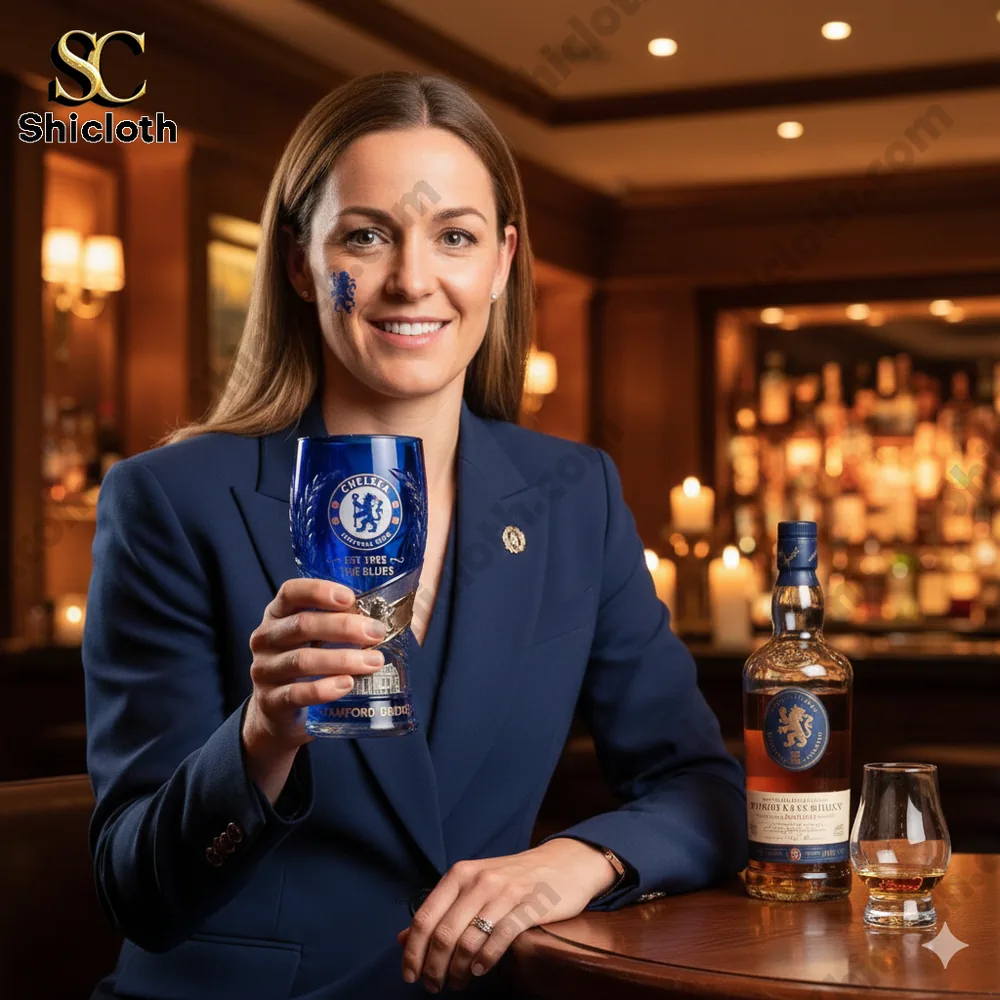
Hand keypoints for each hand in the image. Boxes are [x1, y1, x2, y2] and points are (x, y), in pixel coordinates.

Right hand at [241, 578, 386, 800]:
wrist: (278, 713)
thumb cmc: (308, 666)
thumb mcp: (316, 640)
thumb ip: (342, 624)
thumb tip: (394, 616)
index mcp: (278, 614)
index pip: (291, 592)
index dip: (319, 591)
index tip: (350, 597)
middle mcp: (266, 638)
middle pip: (302, 625)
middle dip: (344, 627)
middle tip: (376, 633)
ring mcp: (264, 671)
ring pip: (302, 660)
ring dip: (342, 659)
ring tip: (373, 662)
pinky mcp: (270, 702)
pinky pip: (297, 693)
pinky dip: (324, 689)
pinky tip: (347, 685)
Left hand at [396, 838, 618, 991]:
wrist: (562, 864)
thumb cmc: (513, 879)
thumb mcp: (472, 886)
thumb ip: (440, 910)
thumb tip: (402, 938)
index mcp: (459, 874)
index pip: (425, 918)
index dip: (413, 951)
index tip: (410, 975)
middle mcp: (478, 880)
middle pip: (444, 934)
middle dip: (434, 968)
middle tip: (434, 986)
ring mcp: (504, 892)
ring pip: (468, 940)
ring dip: (457, 970)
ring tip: (457, 982)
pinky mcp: (529, 906)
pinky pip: (500, 938)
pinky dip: (485, 960)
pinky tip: (479, 970)